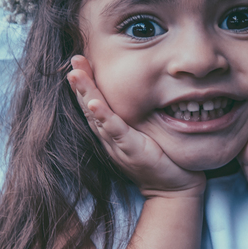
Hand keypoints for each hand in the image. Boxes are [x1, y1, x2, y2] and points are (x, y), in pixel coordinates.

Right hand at [68, 56, 205, 196]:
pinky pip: (114, 131)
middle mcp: (109, 137)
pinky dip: (103, 116)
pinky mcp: (130, 150)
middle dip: (80, 82)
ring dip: (85, 93)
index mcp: (111, 132)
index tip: (79, 60)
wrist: (173, 189)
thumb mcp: (144, 132)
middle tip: (74, 59)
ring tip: (75, 74)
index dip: (85, 83)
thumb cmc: (161, 159)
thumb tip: (143, 89)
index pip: (93, 103)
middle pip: (88, 105)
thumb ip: (137, 116)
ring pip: (97, 115)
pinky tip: (95, 103)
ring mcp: (117, 144)